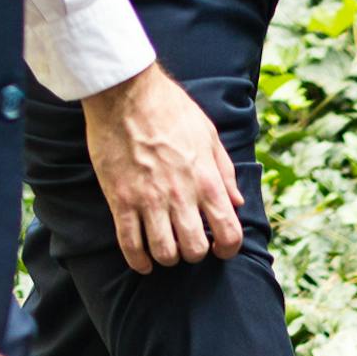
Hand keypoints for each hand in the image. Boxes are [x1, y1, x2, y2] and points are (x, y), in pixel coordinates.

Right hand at [82, 64, 242, 272]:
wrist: (125, 93)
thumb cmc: (170, 109)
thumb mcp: (209, 135)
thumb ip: (225, 172)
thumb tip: (236, 203)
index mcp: (207, 181)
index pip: (229, 233)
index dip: (228, 249)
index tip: (221, 248)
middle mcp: (181, 196)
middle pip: (195, 250)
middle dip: (195, 254)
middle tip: (189, 244)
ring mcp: (149, 200)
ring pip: (164, 252)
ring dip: (167, 257)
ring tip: (166, 249)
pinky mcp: (120, 199)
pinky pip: (130, 243)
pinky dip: (137, 260)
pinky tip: (142, 262)